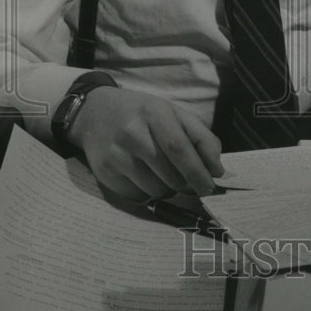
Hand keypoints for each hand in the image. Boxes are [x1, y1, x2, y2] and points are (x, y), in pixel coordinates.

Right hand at [69, 87, 223, 201]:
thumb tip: (217, 170)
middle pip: (170, 175)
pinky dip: (148, 193)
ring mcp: (116, 155)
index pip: (179, 149)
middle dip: (186, 184)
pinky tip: (144, 177)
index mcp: (154, 114)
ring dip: (168, 189)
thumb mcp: (173, 113)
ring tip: (164, 175)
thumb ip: (200, 137)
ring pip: (155, 190)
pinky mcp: (104, 174)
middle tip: (189, 181)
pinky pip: (137, 197)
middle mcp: (132, 134)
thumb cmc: (141, 113)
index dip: (198, 172)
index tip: (210, 187)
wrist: (93, 113)